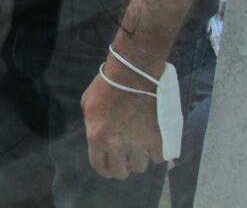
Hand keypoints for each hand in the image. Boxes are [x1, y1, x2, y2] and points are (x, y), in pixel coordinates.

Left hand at [82, 61, 163, 178]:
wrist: (132, 74)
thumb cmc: (107, 85)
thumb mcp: (88, 104)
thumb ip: (92, 124)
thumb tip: (97, 136)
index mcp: (96, 137)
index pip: (100, 167)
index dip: (106, 168)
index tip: (110, 166)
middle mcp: (117, 145)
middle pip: (121, 172)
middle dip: (122, 166)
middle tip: (126, 157)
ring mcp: (138, 144)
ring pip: (140, 167)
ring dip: (140, 159)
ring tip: (140, 147)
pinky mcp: (157, 140)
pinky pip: (159, 158)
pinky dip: (157, 152)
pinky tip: (154, 143)